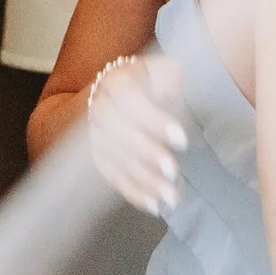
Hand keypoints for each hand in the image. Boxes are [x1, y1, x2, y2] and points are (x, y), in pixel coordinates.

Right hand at [82, 54, 187, 214]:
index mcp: (116, 80)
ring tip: (171, 197)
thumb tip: (166, 96)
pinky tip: (155, 206)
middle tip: (173, 171)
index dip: (154, 120)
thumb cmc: (151, 82)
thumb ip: (169, 77)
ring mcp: (93, 133)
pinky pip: (111, 176)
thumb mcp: (163, 69)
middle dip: (146, 154)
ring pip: (114, 159)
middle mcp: (98, 106)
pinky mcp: (97, 156)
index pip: (129, 99)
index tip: (182, 139)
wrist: (117, 92)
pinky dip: (132, 192)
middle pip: (116, 132)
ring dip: (142, 180)